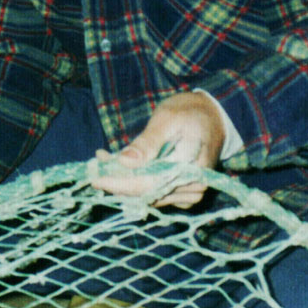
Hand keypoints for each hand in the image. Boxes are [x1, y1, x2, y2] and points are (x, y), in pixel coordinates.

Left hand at [90, 92, 225, 207]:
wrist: (214, 117)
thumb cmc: (190, 112)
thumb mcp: (167, 118)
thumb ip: (147, 142)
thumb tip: (125, 162)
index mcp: (192, 168)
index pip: (148, 183)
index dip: (118, 182)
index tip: (94, 176)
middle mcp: (193, 188)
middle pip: (145, 193)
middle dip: (116, 180)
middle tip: (97, 162)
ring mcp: (189, 194)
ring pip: (147, 195)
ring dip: (124, 181)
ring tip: (107, 160)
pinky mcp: (183, 195)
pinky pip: (154, 194)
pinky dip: (136, 183)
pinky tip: (123, 167)